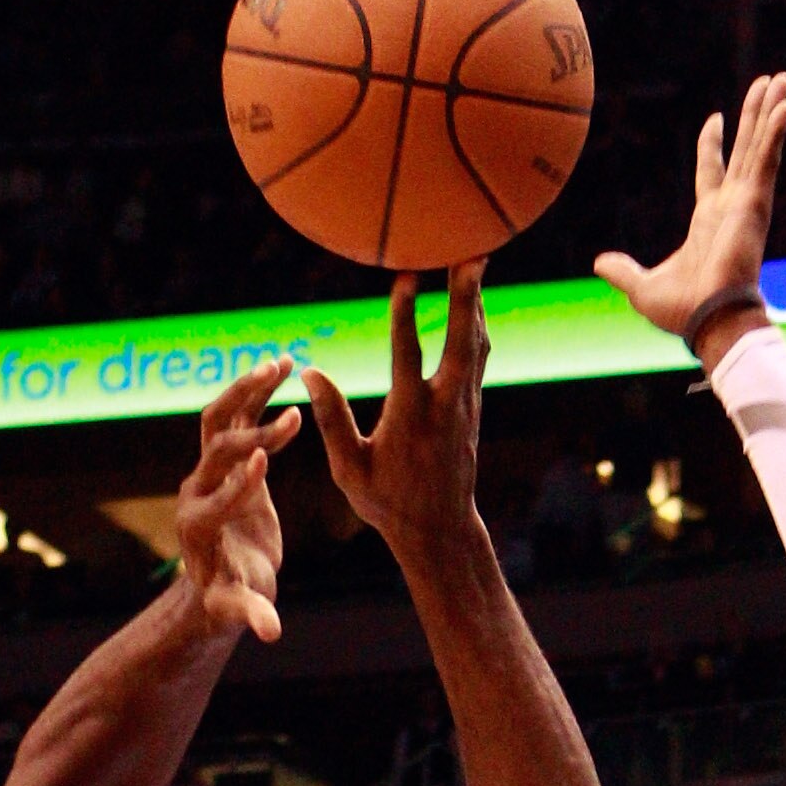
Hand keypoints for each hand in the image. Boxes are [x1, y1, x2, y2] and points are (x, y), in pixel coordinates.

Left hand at [174, 367, 302, 644]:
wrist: (220, 580)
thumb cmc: (231, 599)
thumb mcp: (240, 609)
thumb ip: (253, 614)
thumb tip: (272, 633)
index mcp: (199, 527)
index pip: (216, 498)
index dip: (238, 483)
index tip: (264, 463)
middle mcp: (196, 490)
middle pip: (216, 448)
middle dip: (252, 434)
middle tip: (291, 419)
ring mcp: (208, 469)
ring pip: (220, 418)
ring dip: (248, 390)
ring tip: (281, 364)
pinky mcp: (226, 456)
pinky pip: (237, 414)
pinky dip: (257, 390)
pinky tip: (284, 366)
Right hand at [306, 268, 486, 569]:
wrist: (440, 531)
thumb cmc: (387, 503)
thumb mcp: (350, 471)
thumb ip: (332, 421)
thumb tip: (309, 372)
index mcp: (410, 418)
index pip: (407, 356)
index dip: (405, 316)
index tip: (406, 278)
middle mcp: (444, 407)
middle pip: (461, 343)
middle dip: (466, 298)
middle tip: (472, 255)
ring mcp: (463, 407)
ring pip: (475, 346)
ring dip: (474, 302)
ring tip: (475, 260)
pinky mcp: (471, 409)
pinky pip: (476, 358)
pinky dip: (474, 325)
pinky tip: (473, 300)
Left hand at [596, 72, 785, 342]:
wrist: (707, 320)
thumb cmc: (681, 311)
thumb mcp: (640, 286)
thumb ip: (622, 271)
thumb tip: (598, 265)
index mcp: (709, 218)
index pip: (713, 170)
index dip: (714, 143)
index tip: (716, 119)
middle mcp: (733, 205)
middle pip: (746, 148)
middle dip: (755, 115)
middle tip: (768, 84)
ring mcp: (747, 202)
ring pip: (761, 145)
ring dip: (771, 111)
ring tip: (784, 78)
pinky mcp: (755, 203)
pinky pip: (768, 159)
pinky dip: (777, 131)